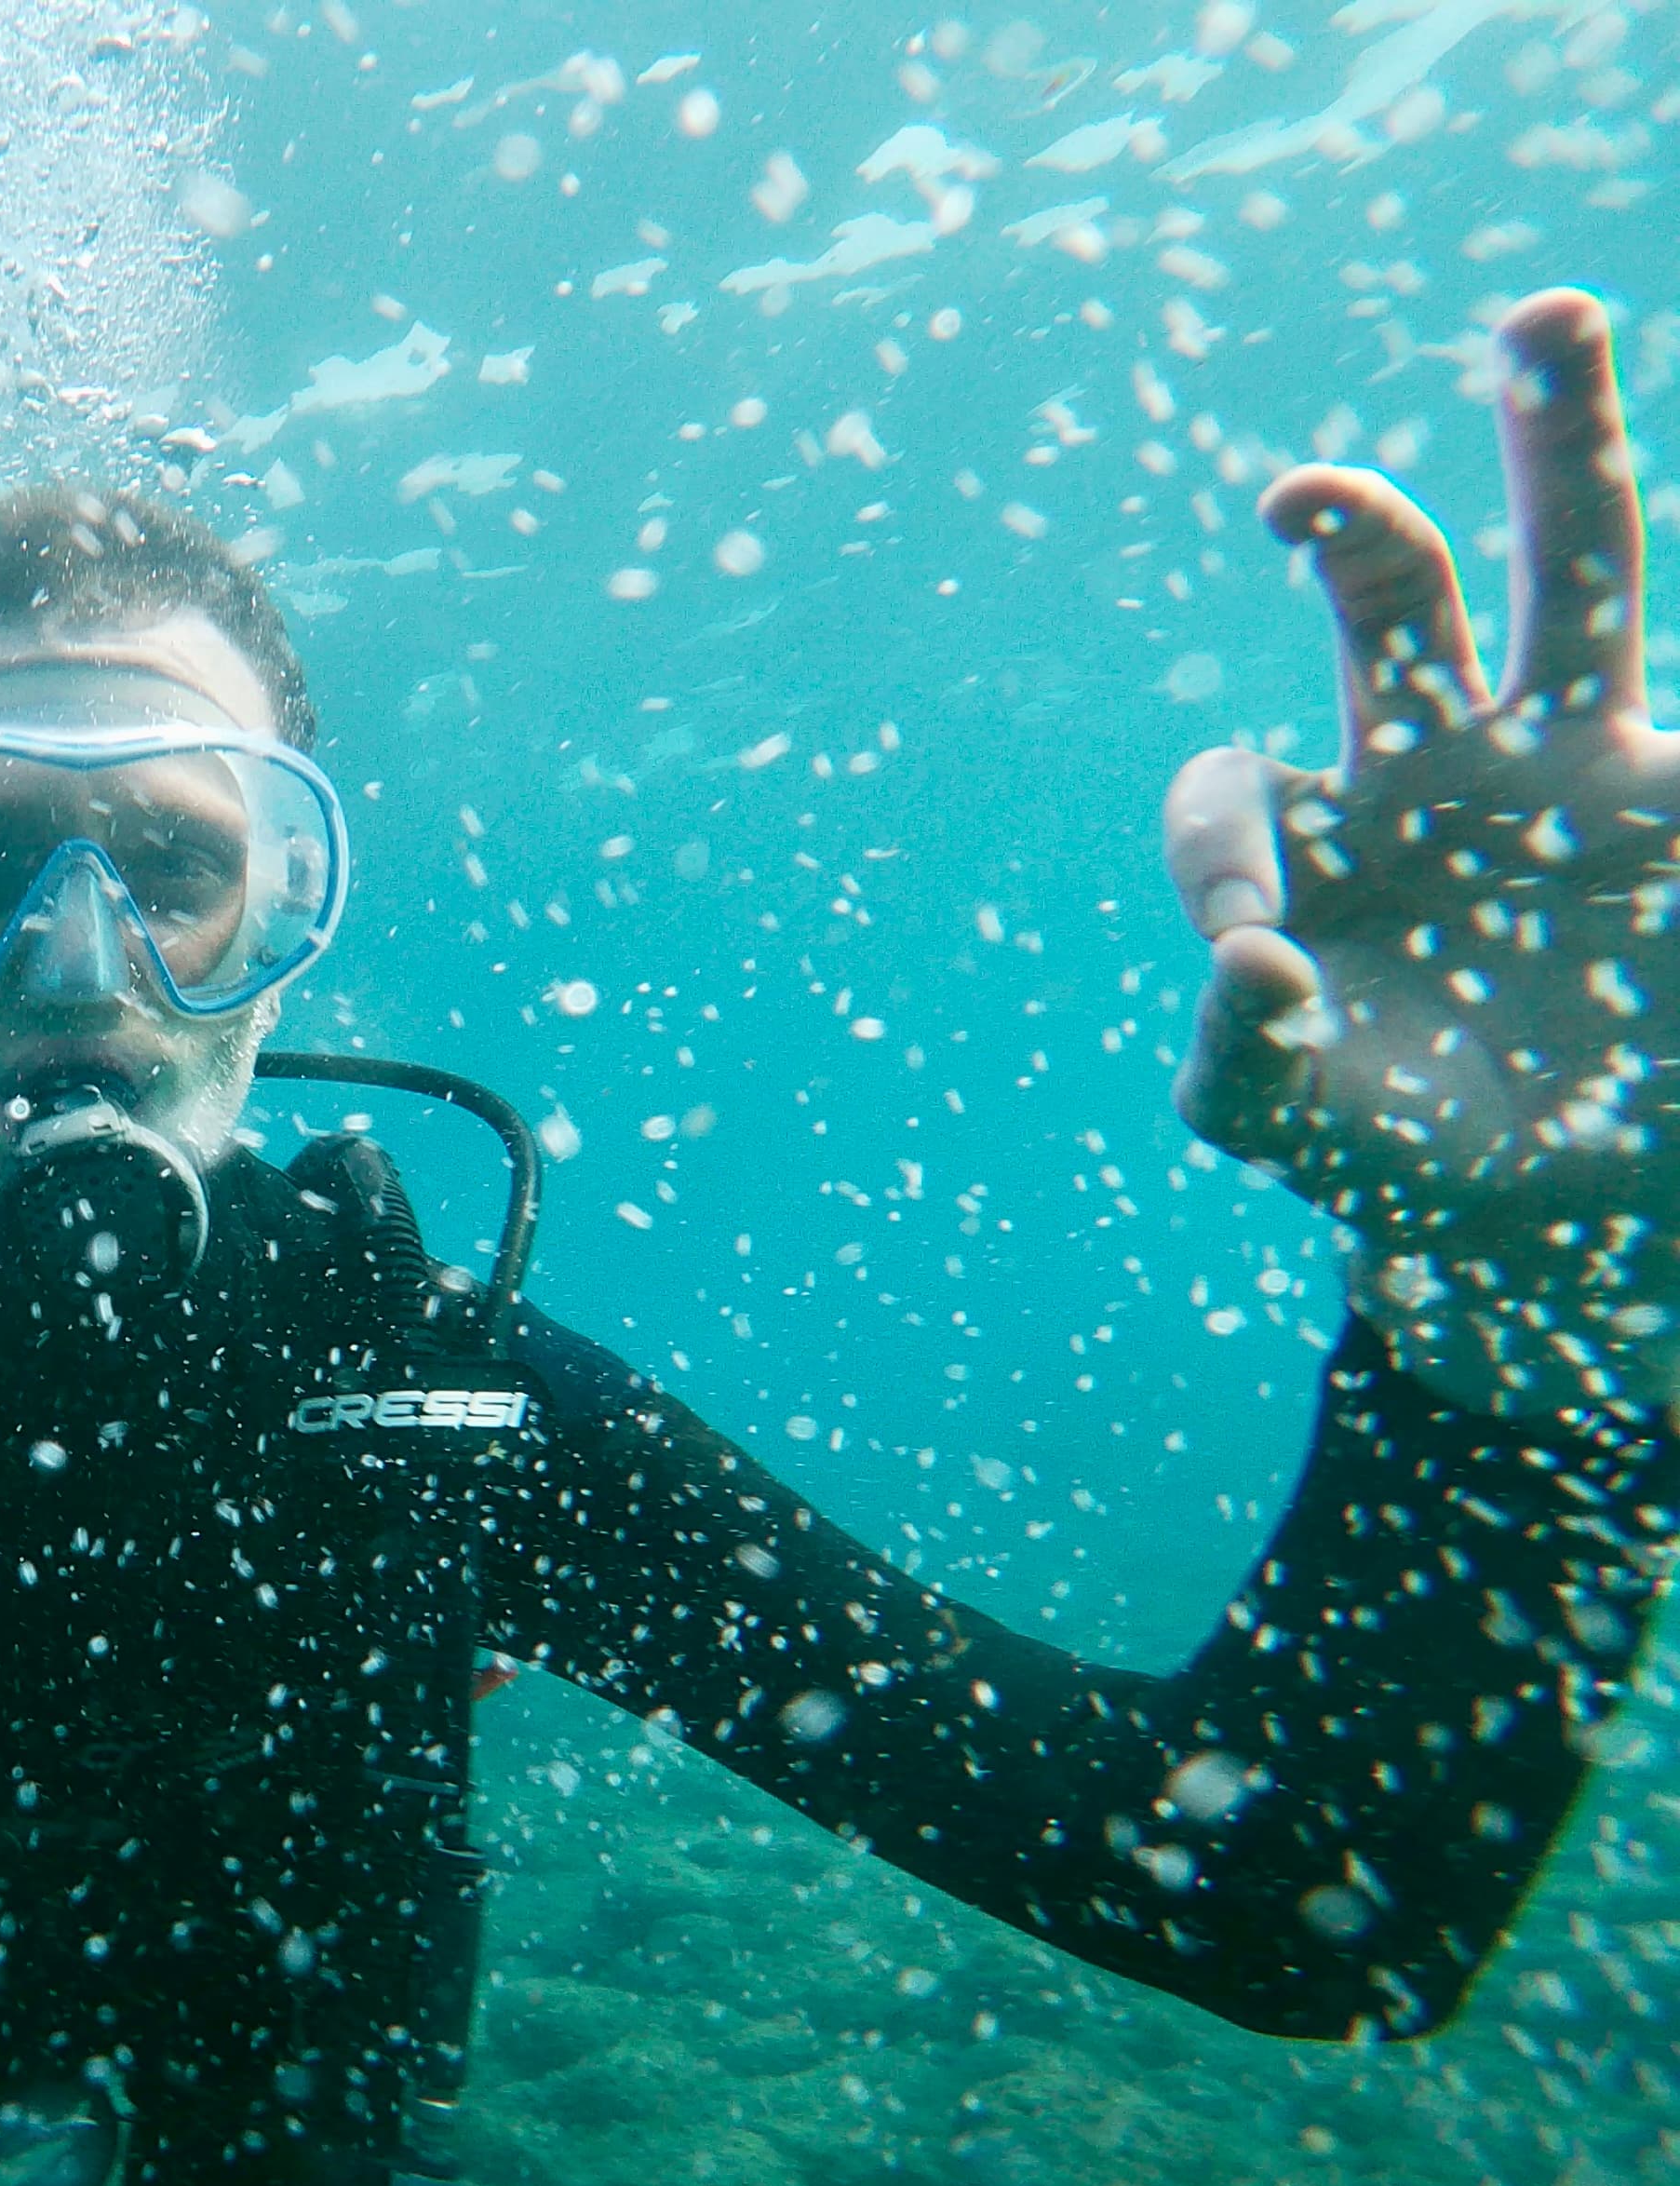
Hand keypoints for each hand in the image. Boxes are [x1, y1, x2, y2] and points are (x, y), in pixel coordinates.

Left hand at [1166, 289, 1679, 1424]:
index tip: (1249, 943)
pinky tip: (1669, 741)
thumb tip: (1252, 960)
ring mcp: (1577, 762)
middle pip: (1390, 605)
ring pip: (1573, 569)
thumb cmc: (1384, 1141)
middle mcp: (1435, 761)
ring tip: (1541, 314)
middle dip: (1352, 533)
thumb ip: (1241, 1057)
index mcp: (1316, 836)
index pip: (1233, 793)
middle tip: (1292, 497)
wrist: (1543, 1198)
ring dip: (1558, 441)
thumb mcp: (1283, 1122)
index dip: (1222, 846)